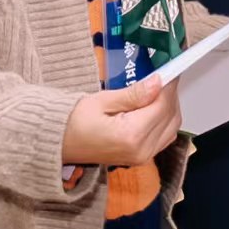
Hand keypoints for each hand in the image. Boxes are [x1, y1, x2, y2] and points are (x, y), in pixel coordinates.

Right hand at [61, 76, 182, 166]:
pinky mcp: (141, 158)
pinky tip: (152, 107)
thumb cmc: (72, 122)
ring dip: (169, 107)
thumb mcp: (102, 101)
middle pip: (171, 116)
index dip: (168, 85)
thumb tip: (158, 82)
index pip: (162, 105)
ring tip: (155, 91)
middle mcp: (141, 150)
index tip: (171, 69)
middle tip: (162, 77)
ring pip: (172, 127)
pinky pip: (164, 136)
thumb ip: (134, 94)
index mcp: (131, 136)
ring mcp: (143, 158)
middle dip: (169, 95)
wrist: (57, 144)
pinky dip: (164, 120)